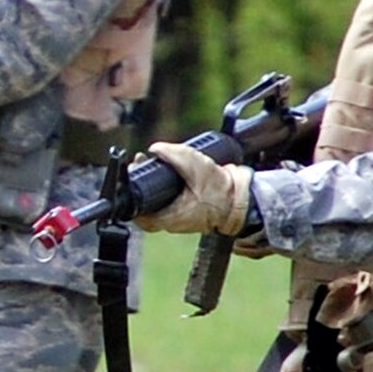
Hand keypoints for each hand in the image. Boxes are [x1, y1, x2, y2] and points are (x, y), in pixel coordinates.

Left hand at [136, 142, 252, 234]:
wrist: (241, 199)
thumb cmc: (220, 189)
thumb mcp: (195, 165)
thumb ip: (174, 154)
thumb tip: (154, 148)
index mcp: (170, 217)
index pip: (139, 214)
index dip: (131, 196)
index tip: (133, 175)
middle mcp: (172, 222)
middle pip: (145, 207)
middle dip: (141, 185)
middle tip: (142, 164)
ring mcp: (179, 219)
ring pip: (156, 204)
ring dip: (152, 184)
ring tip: (153, 163)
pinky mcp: (186, 212)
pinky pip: (167, 203)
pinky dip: (163, 189)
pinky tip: (166, 172)